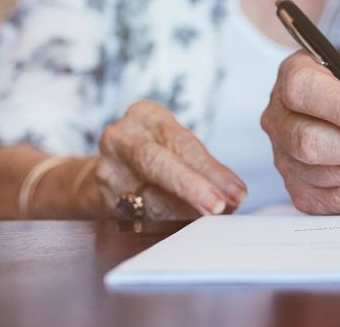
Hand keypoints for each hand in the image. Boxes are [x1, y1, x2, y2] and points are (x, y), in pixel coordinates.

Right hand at [95, 100, 247, 219]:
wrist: (111, 169)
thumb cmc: (158, 153)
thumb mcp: (177, 144)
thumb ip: (204, 165)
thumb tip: (235, 194)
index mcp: (145, 115)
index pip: (180, 142)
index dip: (210, 169)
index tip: (236, 191)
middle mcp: (121, 139)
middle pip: (157, 164)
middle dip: (192, 188)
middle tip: (221, 206)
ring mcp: (108, 170)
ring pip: (149, 197)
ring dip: (187, 211)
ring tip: (215, 216)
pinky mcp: (103, 199)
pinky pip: (141, 217)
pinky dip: (170, 222)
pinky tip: (189, 225)